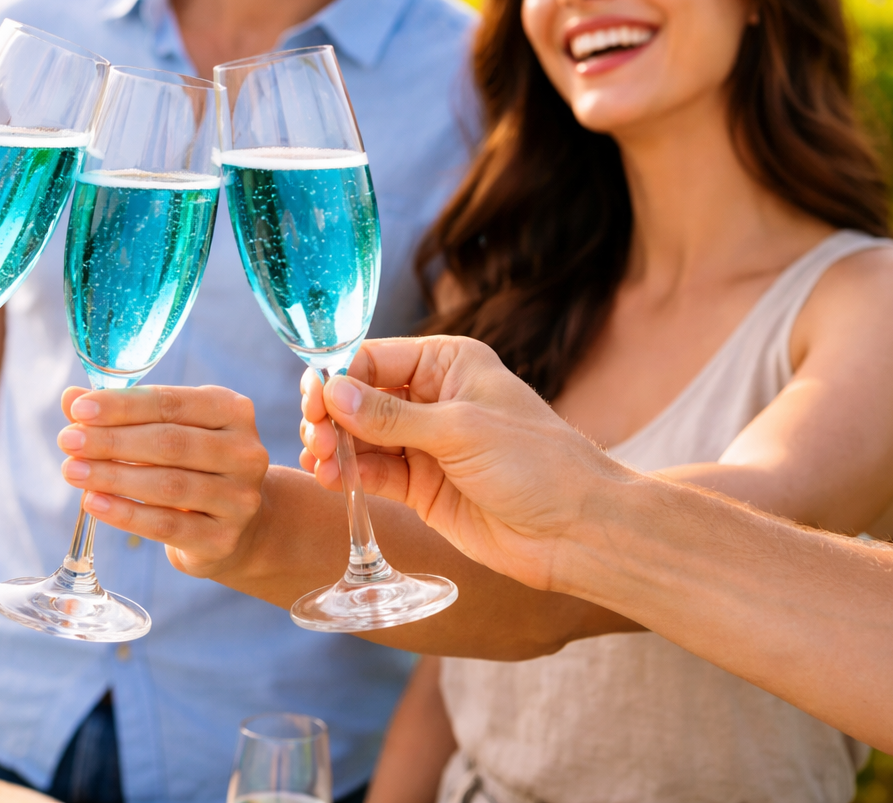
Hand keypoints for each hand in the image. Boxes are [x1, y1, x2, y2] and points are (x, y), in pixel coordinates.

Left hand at [56, 385, 268, 578]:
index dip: (122, 405)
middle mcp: (245, 452)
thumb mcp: (168, 429)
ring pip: (168, 485)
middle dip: (112, 441)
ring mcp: (239, 498)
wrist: (238, 524)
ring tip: (72, 471)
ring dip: (113, 476)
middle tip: (68, 441)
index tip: (79, 410)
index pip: (171, 402)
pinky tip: (93, 502)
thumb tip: (70, 398)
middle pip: (170, 443)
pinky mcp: (222, 538)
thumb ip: (122, 413)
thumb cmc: (193, 465)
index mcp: (232, 411)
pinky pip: (166, 526)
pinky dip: (125, 513)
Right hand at [300, 335, 632, 590]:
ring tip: (321, 464)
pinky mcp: (420, 484)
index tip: (315, 405)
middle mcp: (432, 397)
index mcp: (448, 363)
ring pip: (360, 437)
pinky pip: (372, 472)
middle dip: (331, 416)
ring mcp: (424, 443)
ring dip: (334, 448)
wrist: (576, 532)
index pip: (372, 359)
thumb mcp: (461, 430)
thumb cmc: (537, 464)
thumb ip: (391, 416)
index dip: (337, 379)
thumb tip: (332, 392)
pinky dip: (348, 475)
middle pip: (358, 398)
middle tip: (318, 441)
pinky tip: (330, 479)